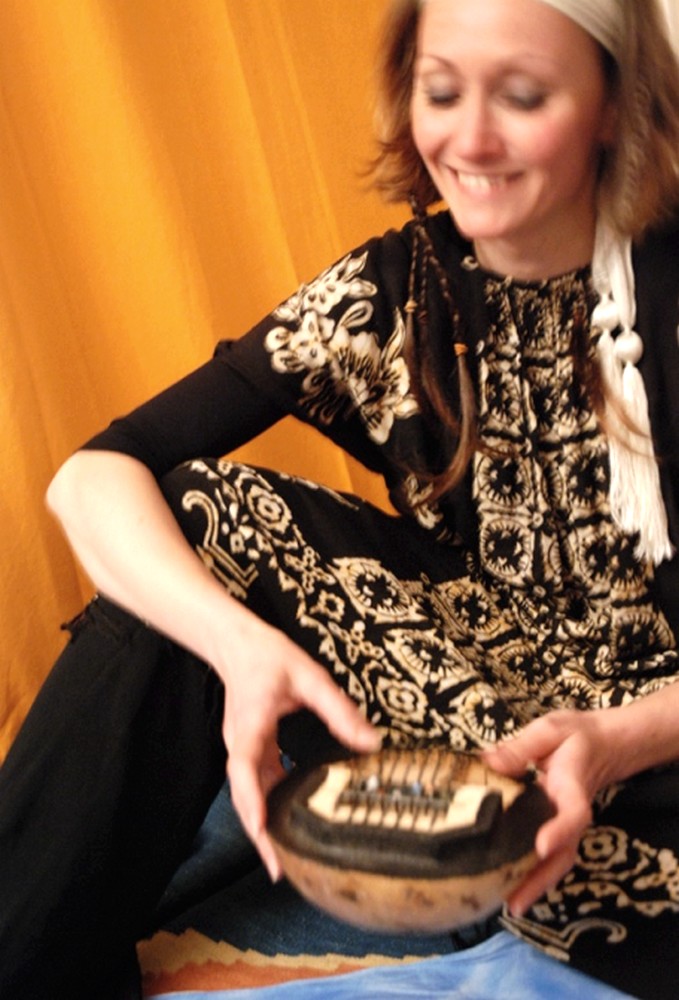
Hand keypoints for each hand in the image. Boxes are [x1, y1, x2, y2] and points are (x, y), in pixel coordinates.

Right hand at [214, 612, 380, 879]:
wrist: (237, 643)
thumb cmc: (269, 656)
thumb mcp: (310, 677)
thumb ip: (340, 710)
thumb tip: (372, 743)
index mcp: (250, 726)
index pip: (245, 769)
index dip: (253, 801)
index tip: (262, 829)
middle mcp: (241, 744)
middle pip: (245, 796)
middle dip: (260, 833)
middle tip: (280, 870)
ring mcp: (243, 748)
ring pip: (250, 794)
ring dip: (264, 826)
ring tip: (285, 861)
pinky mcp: (251, 749)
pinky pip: (258, 783)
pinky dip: (269, 806)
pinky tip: (290, 821)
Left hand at [483, 709, 614, 915]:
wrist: (603, 745)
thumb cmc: (575, 735)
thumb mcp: (549, 729)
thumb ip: (521, 747)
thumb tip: (487, 761)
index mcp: (571, 786)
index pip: (572, 813)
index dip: (559, 830)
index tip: (541, 845)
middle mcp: (571, 812)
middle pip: (563, 853)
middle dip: (541, 880)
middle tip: (515, 903)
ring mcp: (566, 824)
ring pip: (556, 861)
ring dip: (535, 885)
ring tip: (509, 906)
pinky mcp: (556, 827)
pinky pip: (548, 856)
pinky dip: (532, 874)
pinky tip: (508, 888)